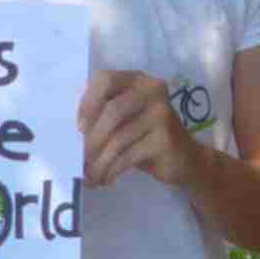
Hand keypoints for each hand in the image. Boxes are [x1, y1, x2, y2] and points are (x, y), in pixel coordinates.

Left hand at [79, 71, 195, 188]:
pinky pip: (127, 156)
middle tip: (81, 159)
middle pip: (111, 111)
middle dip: (92, 139)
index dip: (88, 102)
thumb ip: (104, 116)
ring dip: (99, 161)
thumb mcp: (126, 121)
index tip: (79, 128)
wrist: (186, 159)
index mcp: (138, 80)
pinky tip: (106, 179)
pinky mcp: (165, 139)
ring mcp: (161, 114)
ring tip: (91, 175)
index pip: (105, 79)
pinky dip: (111, 170)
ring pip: (117, 138)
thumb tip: (73, 134)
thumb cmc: (147, 138)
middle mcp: (152, 91)